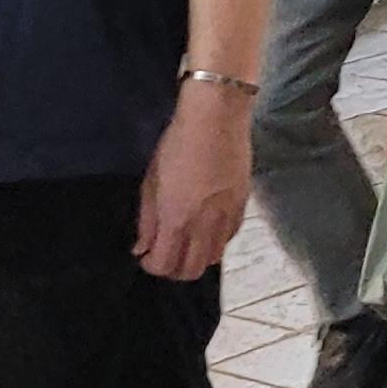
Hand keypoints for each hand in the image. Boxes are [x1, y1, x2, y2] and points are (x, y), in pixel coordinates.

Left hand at [134, 85, 251, 281]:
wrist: (218, 117)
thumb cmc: (177, 144)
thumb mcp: (151, 181)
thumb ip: (147, 220)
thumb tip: (142, 248)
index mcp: (176, 218)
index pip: (164, 265)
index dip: (151, 266)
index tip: (145, 255)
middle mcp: (204, 225)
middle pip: (191, 270)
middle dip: (174, 268)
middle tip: (164, 252)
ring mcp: (227, 216)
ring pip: (213, 258)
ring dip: (196, 256)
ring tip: (186, 241)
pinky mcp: (244, 204)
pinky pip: (229, 238)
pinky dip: (215, 241)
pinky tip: (206, 227)